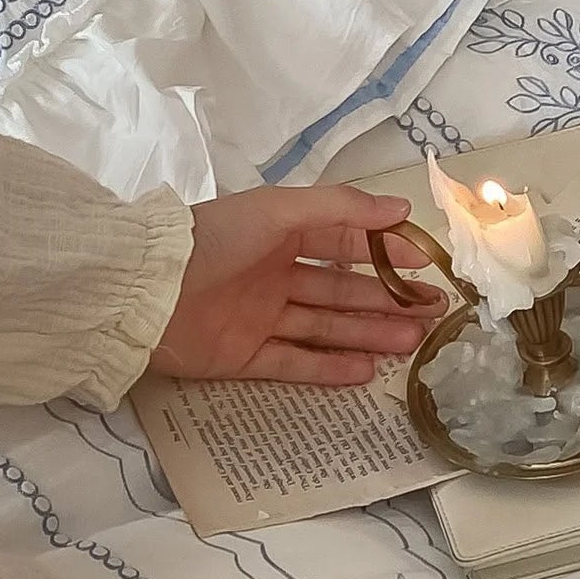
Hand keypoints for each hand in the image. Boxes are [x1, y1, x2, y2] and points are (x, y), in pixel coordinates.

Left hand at [152, 186, 444, 385]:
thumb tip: (399, 207)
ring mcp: (259, 319)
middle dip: (386, 300)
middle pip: (340, 291)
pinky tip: (368, 371)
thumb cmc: (214, 240)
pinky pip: (294, 363)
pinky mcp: (243, 357)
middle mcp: (272, 276)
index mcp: (278, 235)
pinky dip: (329, 367)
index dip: (382, 253)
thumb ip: (340, 208)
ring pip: (325, 327)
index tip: (423, 265)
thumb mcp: (278, 210)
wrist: (147, 290)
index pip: (342, 245)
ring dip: (369, 333)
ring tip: (413, 341)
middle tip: (432, 313)